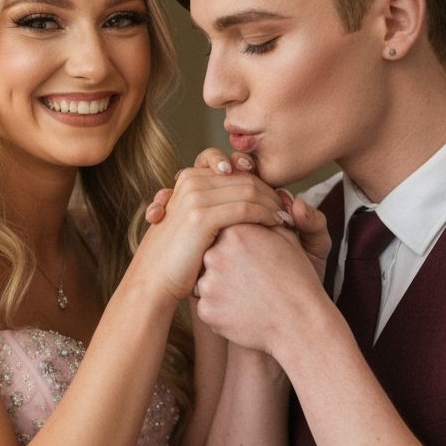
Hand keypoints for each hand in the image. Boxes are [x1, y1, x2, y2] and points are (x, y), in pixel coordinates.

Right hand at [147, 148, 330, 281]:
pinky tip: (279, 225)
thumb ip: (216, 202)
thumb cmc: (179, 256)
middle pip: (244, 177)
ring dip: (273, 202)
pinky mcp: (201, 216)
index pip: (234, 165)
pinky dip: (267, 214)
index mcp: (189, 177)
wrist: (155, 280)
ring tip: (288, 216)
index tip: (278, 195)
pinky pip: (245, 209)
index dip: (259, 178)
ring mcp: (195, 196)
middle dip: (270, 190)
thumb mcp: (195, 222)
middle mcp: (191, 180)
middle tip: (290, 205)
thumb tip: (249, 192)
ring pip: (249, 190)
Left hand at [194, 222, 330, 355]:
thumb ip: (265, 218)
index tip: (249, 255)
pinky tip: (242, 310)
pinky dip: (220, 308)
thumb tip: (258, 203)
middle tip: (248, 277)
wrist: (300, 322)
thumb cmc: (297, 279)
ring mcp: (208, 283)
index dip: (236, 243)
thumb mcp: (287, 239)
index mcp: (235, 231)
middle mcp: (216, 254)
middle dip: (224, 263)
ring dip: (220, 286)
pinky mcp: (206, 310)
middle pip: (209, 253)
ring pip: (205, 280)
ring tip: (247, 294)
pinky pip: (207, 305)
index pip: (222, 229)